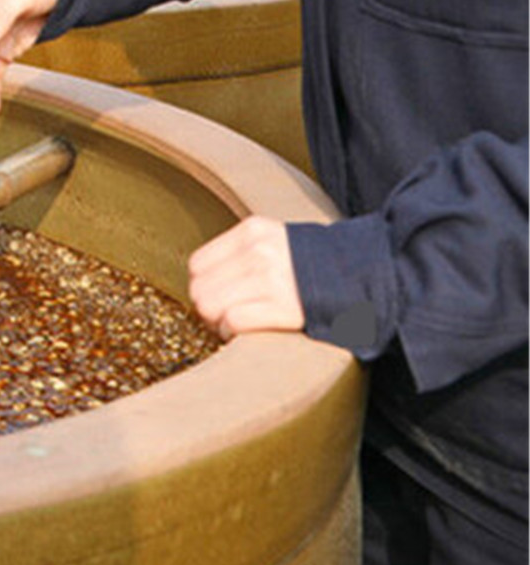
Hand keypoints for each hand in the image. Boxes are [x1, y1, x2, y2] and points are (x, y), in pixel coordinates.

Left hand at [188, 217, 304, 338]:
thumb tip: (202, 282)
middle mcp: (258, 251)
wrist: (366, 277)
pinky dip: (233, 332)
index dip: (205, 287)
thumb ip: (241, 254)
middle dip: (209, 309)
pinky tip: (247, 333)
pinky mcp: (285, 306)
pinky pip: (234, 321)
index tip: (220, 299)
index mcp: (252, 231)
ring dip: (219, 323)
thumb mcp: (275, 242)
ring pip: (210, 306)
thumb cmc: (315, 266)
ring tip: (239, 324)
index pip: (197, 265)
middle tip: (227, 317)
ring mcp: (272, 278)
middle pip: (199, 289)